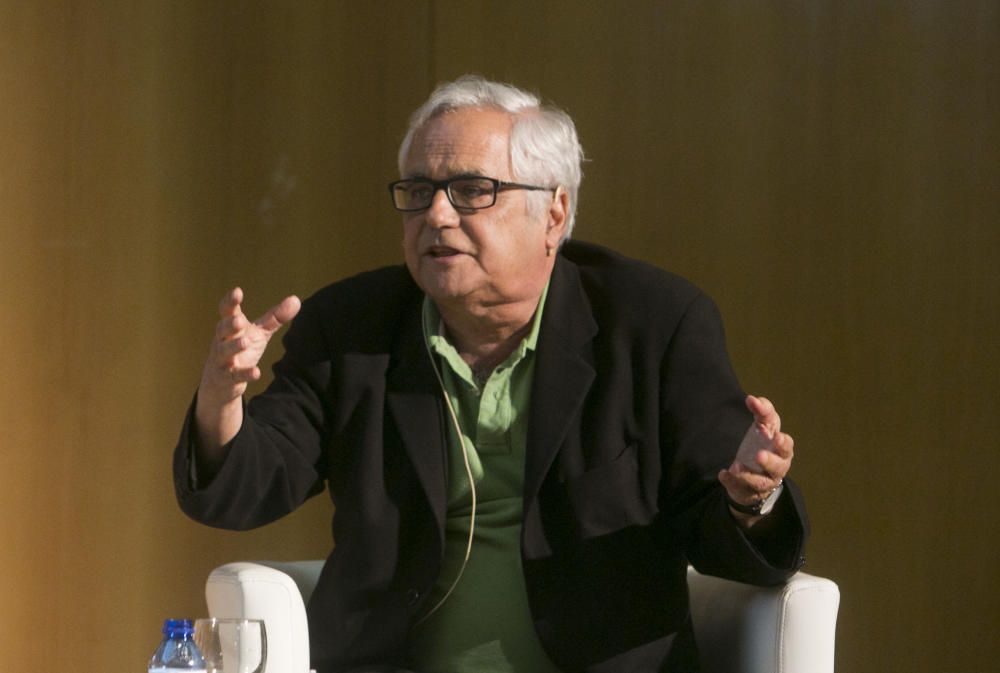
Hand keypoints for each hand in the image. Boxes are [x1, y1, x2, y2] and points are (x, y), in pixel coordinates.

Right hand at [194, 288, 300, 457]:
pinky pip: (234, 375)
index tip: (237, 292)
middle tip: (239, 321)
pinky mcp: (227, 378)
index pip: (227, 311)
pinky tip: (256, 373)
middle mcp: (222, 341)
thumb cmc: (241, 349)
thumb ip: (275, 317)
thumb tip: (296, 299)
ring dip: (234, 347)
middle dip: (229, 325)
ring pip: (224, 351)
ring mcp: (222, 360)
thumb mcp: (259, 333)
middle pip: (222, 329)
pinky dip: (245, 374)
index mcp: (230, 327)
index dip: (230, 302)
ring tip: (245, 342)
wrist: (221, 382)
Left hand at [718, 395, 793, 513]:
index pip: (783, 440)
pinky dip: (732, 481)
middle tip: (759, 455)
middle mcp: (778, 465)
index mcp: (781, 447)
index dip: (775, 431)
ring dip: (748, 475)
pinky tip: (724, 473)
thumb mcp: (764, 427)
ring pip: (761, 482)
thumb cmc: (762, 445)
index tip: (760, 416)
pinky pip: (741, 488)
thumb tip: (752, 398)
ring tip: (736, 467)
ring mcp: (764, 480)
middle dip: (770, 461)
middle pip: (779, 465)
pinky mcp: (750, 490)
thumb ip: (762, 412)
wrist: (755, 474)